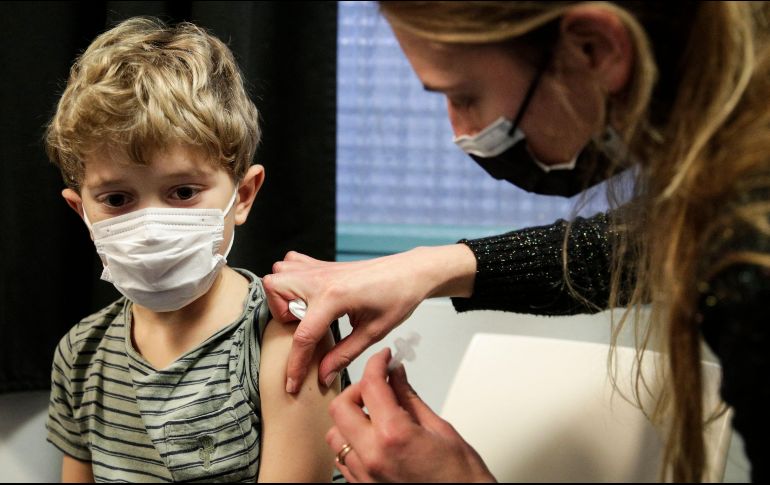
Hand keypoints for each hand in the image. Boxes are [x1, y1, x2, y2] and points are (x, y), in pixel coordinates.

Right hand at [262, 245, 475, 392]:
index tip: (292, 382)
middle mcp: (322, 279)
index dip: (295, 365)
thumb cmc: (399, 296)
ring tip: (302, 311)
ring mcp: (321, 268)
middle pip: (275, 290)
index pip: (303, 336)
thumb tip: (323, 374)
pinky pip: (292, 263)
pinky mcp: (324, 265)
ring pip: (278, 274)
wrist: (412, 272)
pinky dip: (291, 278)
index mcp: (334, 297)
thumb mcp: (373, 332)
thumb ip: (344, 354)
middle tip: (300, 328)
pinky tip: (306, 295)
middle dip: (280, 314)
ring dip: (282, 295)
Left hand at [325, 348, 495, 482]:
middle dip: (357, 389)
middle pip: (341, 407)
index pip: (370, 385)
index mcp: (393, 436)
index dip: (376, 364)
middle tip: (377, 386)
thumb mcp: (440, 428)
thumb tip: (396, 375)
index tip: (383, 359)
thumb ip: (410, 398)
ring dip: (350, 418)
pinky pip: (342, 459)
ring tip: (374, 414)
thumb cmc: (460, 478)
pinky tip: (370, 438)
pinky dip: (351, 443)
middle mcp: (372, 457)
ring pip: (335, 434)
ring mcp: (364, 475)